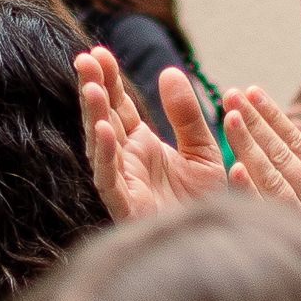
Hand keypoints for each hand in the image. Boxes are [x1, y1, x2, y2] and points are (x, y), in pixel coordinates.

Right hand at [74, 46, 226, 221]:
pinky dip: (104, 154)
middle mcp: (125, 161)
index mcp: (141, 146)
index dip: (109, 80)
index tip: (99, 52)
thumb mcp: (204, 151)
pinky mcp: (125, 206)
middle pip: (103, 119)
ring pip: (99, 145)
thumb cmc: (204, 204)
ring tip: (92, 87)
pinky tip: (105, 129)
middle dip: (93, 89)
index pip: (119, 106)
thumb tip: (169, 71)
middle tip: (85, 58)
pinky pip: (109, 178)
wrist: (216, 248)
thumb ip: (187, 115)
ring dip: (94, 116)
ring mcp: (122, 183)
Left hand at [224, 88, 300, 246]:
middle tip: (232, 93)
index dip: (276, 117)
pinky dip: (251, 192)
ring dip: (249, 146)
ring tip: (229, 117)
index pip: (299, 144)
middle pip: (281, 153)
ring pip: (271, 176)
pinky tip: (233, 171)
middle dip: (255, 121)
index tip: (254, 92)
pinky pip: (267, 214)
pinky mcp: (293, 242)